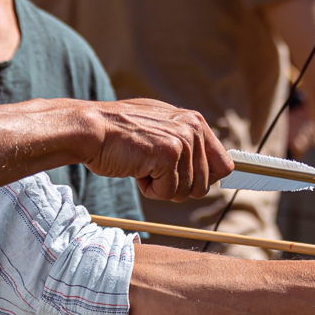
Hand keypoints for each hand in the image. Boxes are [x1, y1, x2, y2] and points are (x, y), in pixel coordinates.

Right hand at [80, 99, 232, 201]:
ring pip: (186, 192)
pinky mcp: (168, 155)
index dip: (206, 180)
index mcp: (195, 121)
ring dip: (161, 187)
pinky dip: (150, 190)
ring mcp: (182, 141)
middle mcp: (193, 128)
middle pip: (204, 185)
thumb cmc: (119, 133)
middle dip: (177, 186)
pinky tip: (136, 169)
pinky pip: (168, 193)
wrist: (91, 130)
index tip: (193, 185)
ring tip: (142, 165)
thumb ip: (185, 141)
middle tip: (153, 170)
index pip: (223, 165)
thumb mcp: (159, 128)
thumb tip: (215, 167)